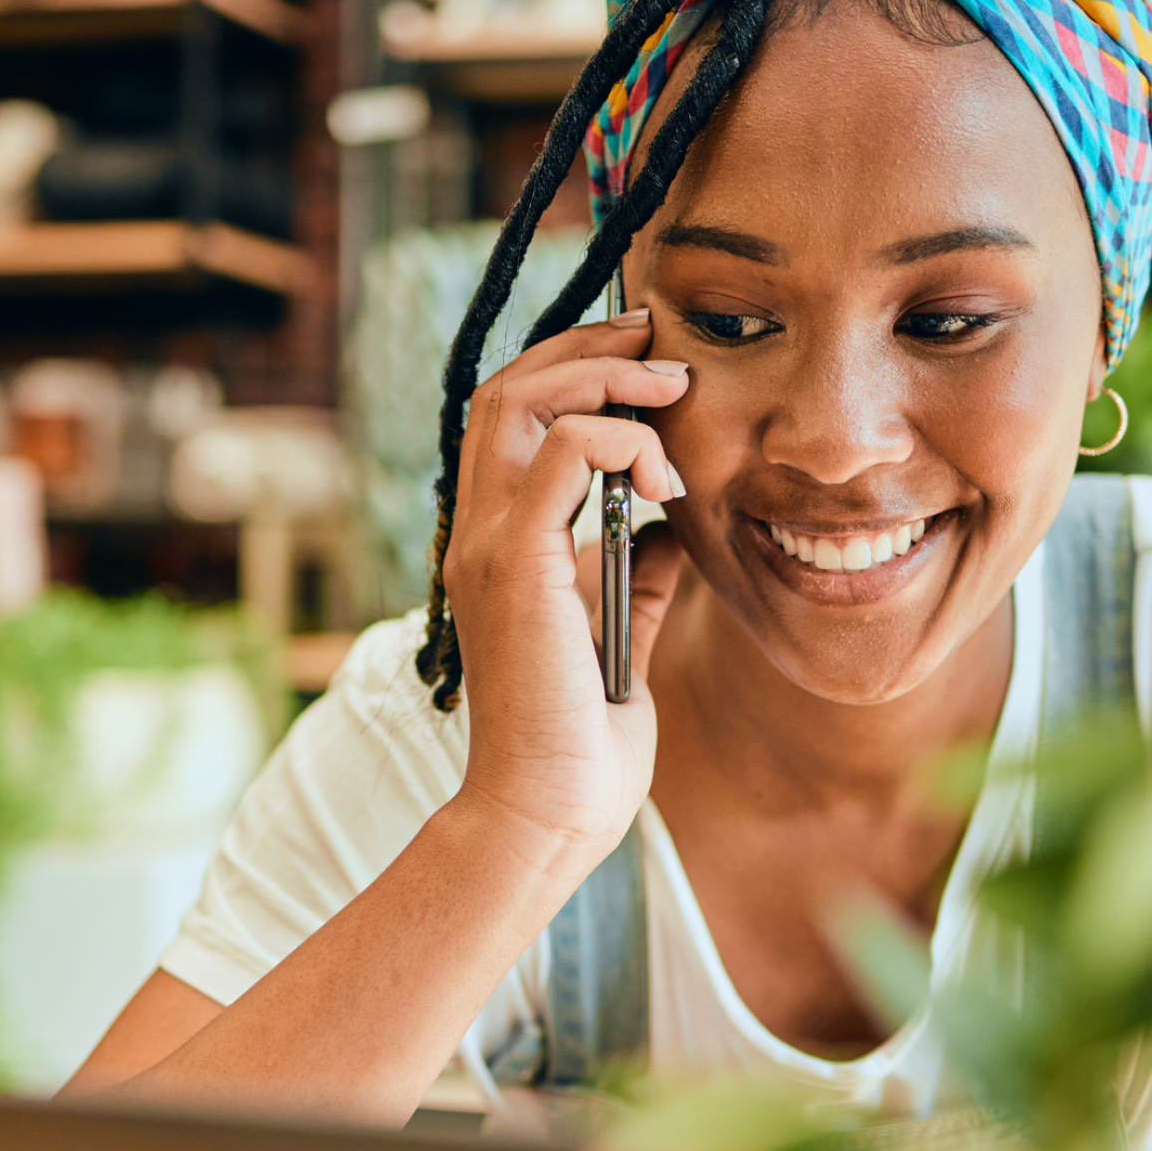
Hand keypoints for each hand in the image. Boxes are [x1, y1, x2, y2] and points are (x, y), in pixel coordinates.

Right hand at [444, 310, 690, 866]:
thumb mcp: (620, 637)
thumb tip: (663, 529)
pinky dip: (619, 440)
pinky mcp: (519, 565)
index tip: (646, 360)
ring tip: (671, 391)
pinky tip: (663, 479)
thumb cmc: (581, 742)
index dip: (573, 367)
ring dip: (605, 376)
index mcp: (498, 545)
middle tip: (659, 339)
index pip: (511, 418)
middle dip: (589, 346)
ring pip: (522, 399)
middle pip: (507, 387)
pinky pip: (563, 453)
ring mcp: (491, 545)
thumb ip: (633, 576)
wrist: (552, 810)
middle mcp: (480, 533)